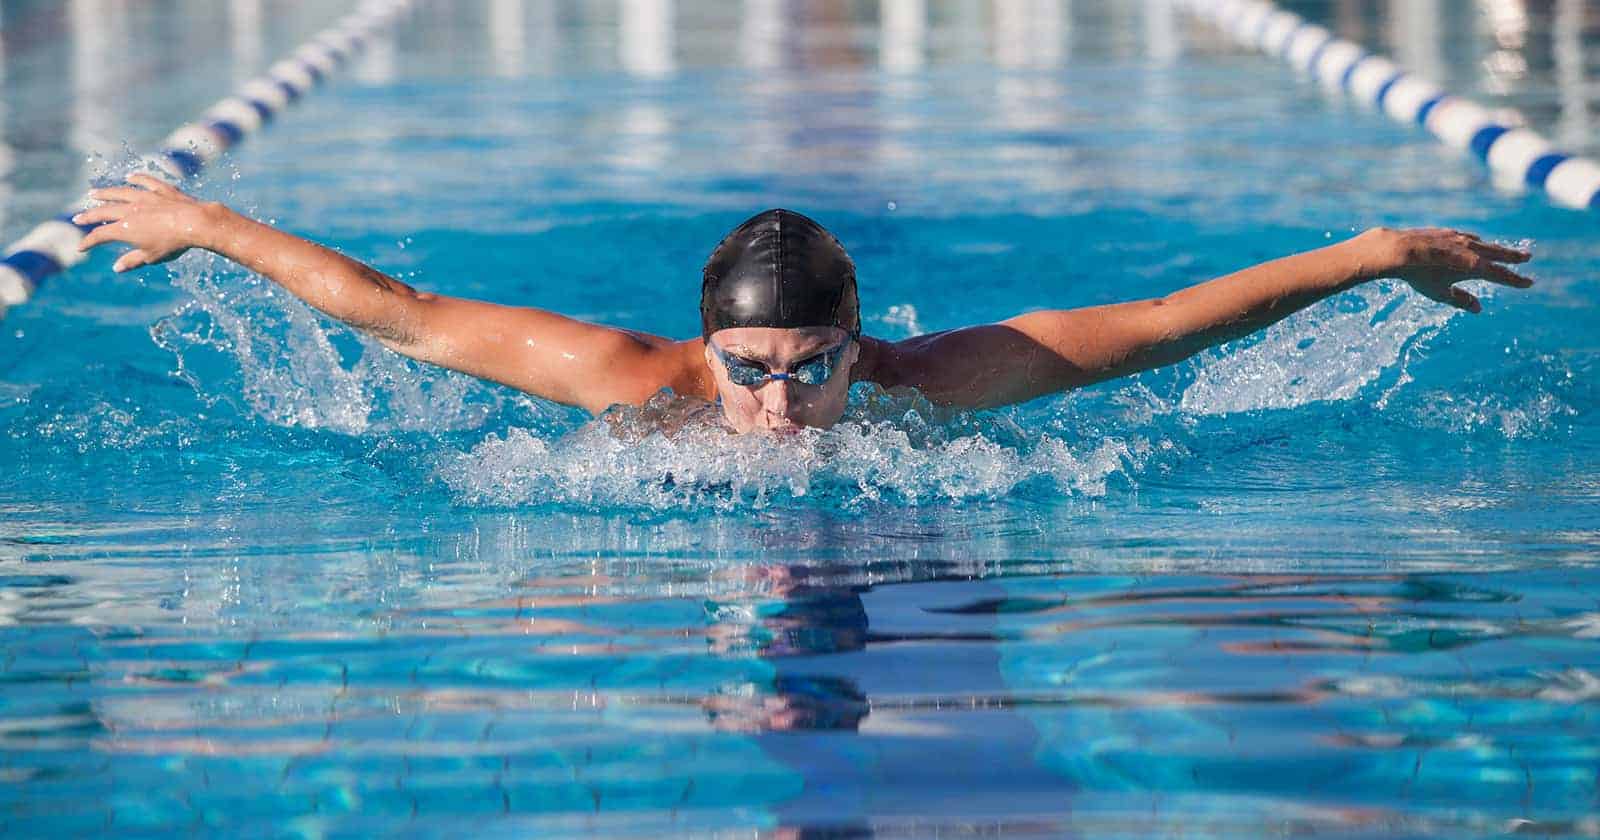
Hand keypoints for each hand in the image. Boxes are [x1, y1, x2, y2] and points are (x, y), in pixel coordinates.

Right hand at [73, 174, 224, 271]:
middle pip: (104, 211)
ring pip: (120, 193)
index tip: (81, 248)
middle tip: (77, 218)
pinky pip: (146, 182)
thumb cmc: (173, 243)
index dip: (89, 242)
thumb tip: (117, 268)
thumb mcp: (151, 256)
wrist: (195, 223)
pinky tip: (130, 177)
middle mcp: (130, 210)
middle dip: (89, 216)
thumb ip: (132, 261)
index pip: (100, 235)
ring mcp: (145, 198)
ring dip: (105, 193)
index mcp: (125, 229)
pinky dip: (137, 179)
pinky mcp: (161, 191)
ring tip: (93, 193)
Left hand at [1359, 226, 1533, 312]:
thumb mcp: (1440, 293)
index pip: (1501, 275)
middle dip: (1512, 257)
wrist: (1400, 251)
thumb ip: (1461, 300)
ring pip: (1483, 244)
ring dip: (1496, 248)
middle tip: (1527, 257)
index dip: (1515, 280)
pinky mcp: (1447, 233)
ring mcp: (1460, 239)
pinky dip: (1475, 243)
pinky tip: (1473, 243)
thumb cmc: (1420, 276)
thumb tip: (1478, 309)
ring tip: (1503, 252)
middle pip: (1498, 254)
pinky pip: (1467, 238)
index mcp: (1475, 267)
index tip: (1529, 283)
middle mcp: (1472, 250)